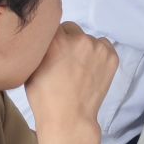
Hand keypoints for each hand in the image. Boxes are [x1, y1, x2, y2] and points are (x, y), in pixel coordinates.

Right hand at [24, 24, 115, 143]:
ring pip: (88, 38)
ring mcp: (98, 47)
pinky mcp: (112, 56)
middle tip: (64, 60)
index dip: (51, 38)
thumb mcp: (31, 66)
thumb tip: (44, 34)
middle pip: (71, 29)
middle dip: (67, 40)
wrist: (69, 118)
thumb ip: (39, 46)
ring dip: (83, 48)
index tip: (51, 49)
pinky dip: (98, 54)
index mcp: (55, 39)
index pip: (53, 25)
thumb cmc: (44, 96)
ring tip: (78, 68)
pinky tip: (90, 69)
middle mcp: (79, 38)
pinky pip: (104, 46)